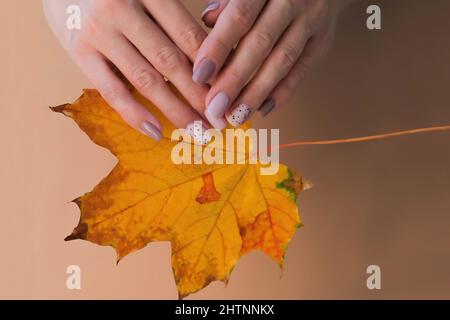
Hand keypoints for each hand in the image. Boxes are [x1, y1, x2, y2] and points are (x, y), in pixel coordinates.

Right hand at [43, 0, 210, 142]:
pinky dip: (134, 114)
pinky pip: (111, 90)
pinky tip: (156, 133)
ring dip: (175, 110)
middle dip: (199, 96)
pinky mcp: (78, 52)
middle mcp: (122, 10)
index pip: (188, 37)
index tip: (228, 93)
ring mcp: (99, 33)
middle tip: (220, 121)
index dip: (212, 69)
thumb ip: (171, 17)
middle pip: (171, 61)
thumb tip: (206, 60)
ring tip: (197, 132)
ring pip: (146, 80)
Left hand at [193, 0, 352, 128]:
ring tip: (236, 116)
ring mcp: (313, 20)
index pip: (240, 16)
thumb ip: (229, 2)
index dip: (218, 47)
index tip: (199, 76)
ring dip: (257, 92)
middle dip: (235, 79)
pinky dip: (283, 92)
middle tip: (215, 107)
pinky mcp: (324, 39)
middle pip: (261, 43)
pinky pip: (303, 69)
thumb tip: (208, 21)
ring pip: (282, 60)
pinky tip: (263, 110)